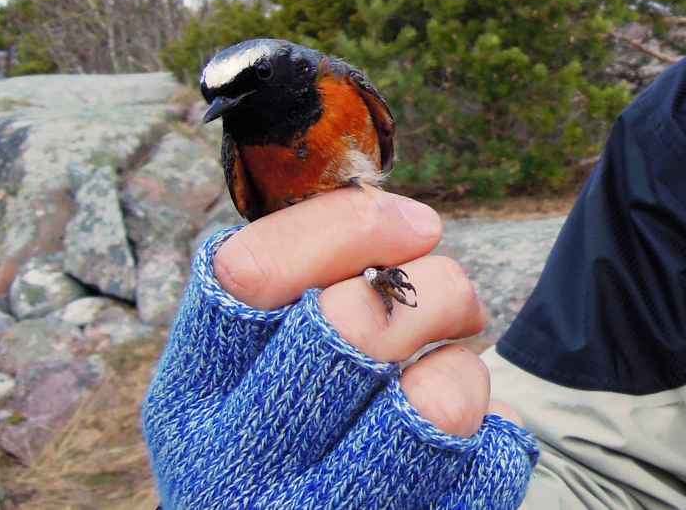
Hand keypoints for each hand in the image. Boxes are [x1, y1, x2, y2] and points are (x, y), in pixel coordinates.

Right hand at [215, 187, 518, 433]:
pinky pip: (487, 462)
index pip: (245, 272)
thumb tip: (397, 220)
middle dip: (431, 288)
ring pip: (435, 402)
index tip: (415, 224)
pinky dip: (495, 433)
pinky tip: (467, 444)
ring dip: (464, 365)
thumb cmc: (289, 438)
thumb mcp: (253, 370)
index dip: (344, 226)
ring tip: (455, 373)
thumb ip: (295, 291)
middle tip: (455, 299)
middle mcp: (234, 466)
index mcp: (189, 398)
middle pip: (349, 324)